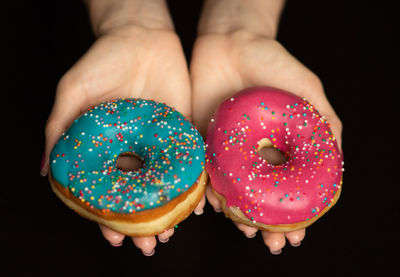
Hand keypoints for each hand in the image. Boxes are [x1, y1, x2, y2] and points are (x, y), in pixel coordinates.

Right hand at [41, 0, 204, 254]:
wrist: (140, 36)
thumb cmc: (102, 61)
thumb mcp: (72, 91)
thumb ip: (59, 128)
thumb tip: (45, 169)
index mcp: (108, 149)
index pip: (108, 191)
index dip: (110, 216)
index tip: (114, 236)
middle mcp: (135, 150)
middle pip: (140, 195)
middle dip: (144, 223)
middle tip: (150, 246)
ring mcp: (160, 142)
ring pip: (166, 184)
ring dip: (170, 211)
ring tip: (173, 232)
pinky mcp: (184, 129)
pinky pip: (191, 161)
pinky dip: (195, 183)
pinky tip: (198, 203)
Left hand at [191, 30, 341, 253]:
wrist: (230, 41)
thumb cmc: (272, 61)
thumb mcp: (306, 88)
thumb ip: (323, 121)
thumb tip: (336, 158)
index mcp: (277, 147)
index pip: (286, 188)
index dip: (292, 215)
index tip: (295, 237)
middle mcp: (252, 154)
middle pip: (258, 196)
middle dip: (265, 224)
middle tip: (270, 244)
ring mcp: (225, 149)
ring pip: (229, 190)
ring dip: (235, 214)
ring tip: (243, 229)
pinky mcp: (200, 140)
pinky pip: (200, 169)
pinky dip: (204, 190)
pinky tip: (208, 206)